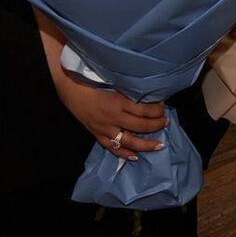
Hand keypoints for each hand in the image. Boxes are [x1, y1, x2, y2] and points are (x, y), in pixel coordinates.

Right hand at [51, 74, 168, 160]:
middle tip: (166, 122)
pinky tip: (135, 156)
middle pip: (140, 125)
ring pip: (129, 141)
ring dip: (146, 144)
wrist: (69, 87)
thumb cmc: (91, 80)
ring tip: (159, 145)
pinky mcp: (97, 134)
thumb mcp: (112, 81)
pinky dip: (124, 153)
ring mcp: (104, 128)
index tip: (164, 106)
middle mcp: (113, 117)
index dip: (157, 110)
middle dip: (156, 125)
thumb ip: (128, 89)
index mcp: (117, 101)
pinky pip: (112, 147)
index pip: (144, 110)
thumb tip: (147, 93)